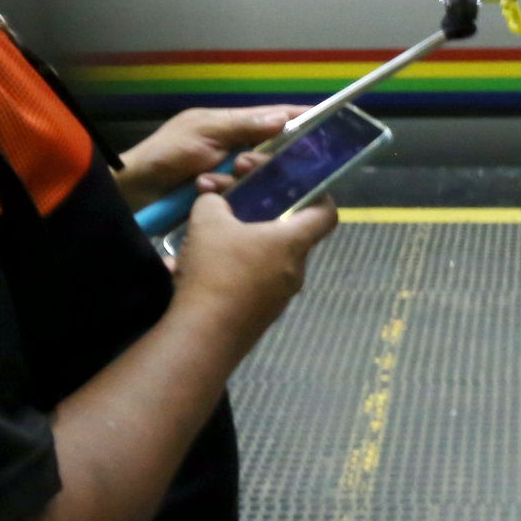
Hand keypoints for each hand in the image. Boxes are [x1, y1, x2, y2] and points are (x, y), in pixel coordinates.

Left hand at [115, 105, 304, 209]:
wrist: (134, 192)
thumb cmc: (166, 155)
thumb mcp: (203, 132)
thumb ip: (242, 126)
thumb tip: (281, 119)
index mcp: (228, 124)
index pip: (272, 117)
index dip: (299, 119)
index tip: (327, 121)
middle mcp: (232, 147)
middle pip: (271, 151)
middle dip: (268, 161)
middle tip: (247, 167)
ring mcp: (227, 173)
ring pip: (259, 177)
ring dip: (245, 182)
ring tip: (220, 183)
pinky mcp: (223, 198)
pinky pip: (244, 198)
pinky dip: (237, 199)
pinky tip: (228, 202)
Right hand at [168, 189, 337, 343]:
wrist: (202, 337)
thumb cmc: (215, 271)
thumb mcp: (207, 220)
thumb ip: (214, 201)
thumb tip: (215, 202)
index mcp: (293, 243)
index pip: (326, 213)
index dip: (318, 193)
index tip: (295, 183)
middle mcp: (294, 270)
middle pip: (287, 232)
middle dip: (257, 209)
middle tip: (226, 196)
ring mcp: (278, 297)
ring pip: (265, 256)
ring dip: (239, 238)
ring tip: (205, 229)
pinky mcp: (259, 315)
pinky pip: (250, 279)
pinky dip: (229, 266)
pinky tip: (194, 263)